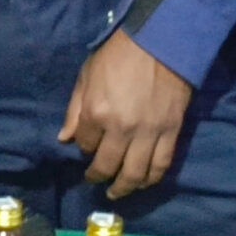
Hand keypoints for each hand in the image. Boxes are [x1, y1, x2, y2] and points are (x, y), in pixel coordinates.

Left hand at [59, 31, 193, 198]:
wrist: (161, 42)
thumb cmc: (119, 55)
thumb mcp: (87, 75)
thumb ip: (74, 109)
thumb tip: (64, 139)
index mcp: (97, 112)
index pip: (85, 144)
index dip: (83, 147)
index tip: (86, 145)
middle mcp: (121, 129)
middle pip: (107, 165)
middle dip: (98, 176)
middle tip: (94, 181)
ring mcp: (148, 133)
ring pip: (135, 174)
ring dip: (124, 188)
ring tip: (116, 193)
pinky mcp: (171, 132)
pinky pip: (161, 165)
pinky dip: (151, 179)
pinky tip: (143, 184)